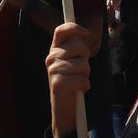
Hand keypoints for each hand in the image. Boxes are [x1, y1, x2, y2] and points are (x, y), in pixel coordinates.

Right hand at [47, 22, 91, 137]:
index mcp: (54, 50)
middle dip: (86, 58)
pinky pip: (83, 79)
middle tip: (80, 70)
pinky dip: (85, 86)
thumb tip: (85, 32)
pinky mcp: (58, 83)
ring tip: (77, 81)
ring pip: (84, 64)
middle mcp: (51, 58)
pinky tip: (78, 90)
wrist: (63, 109)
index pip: (61, 30)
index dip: (74, 27)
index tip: (86, 33)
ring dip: (86, 75)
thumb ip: (74, 48)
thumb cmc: (70, 83)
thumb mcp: (70, 63)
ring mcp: (53, 70)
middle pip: (79, 46)